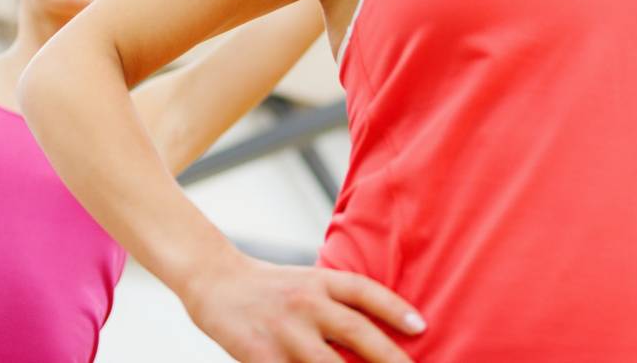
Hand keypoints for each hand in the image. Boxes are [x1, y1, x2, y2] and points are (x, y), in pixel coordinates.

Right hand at [185, 253, 423, 361]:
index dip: (395, 309)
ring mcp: (284, 330)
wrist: (215, 282)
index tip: (421, 328)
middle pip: (356, 330)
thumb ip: (337, 304)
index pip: (365, 292)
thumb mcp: (307, 282)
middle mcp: (305, 302)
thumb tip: (377, 334)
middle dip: (389, 357)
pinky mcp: (260, 355)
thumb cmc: (270, 288)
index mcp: (320, 281)